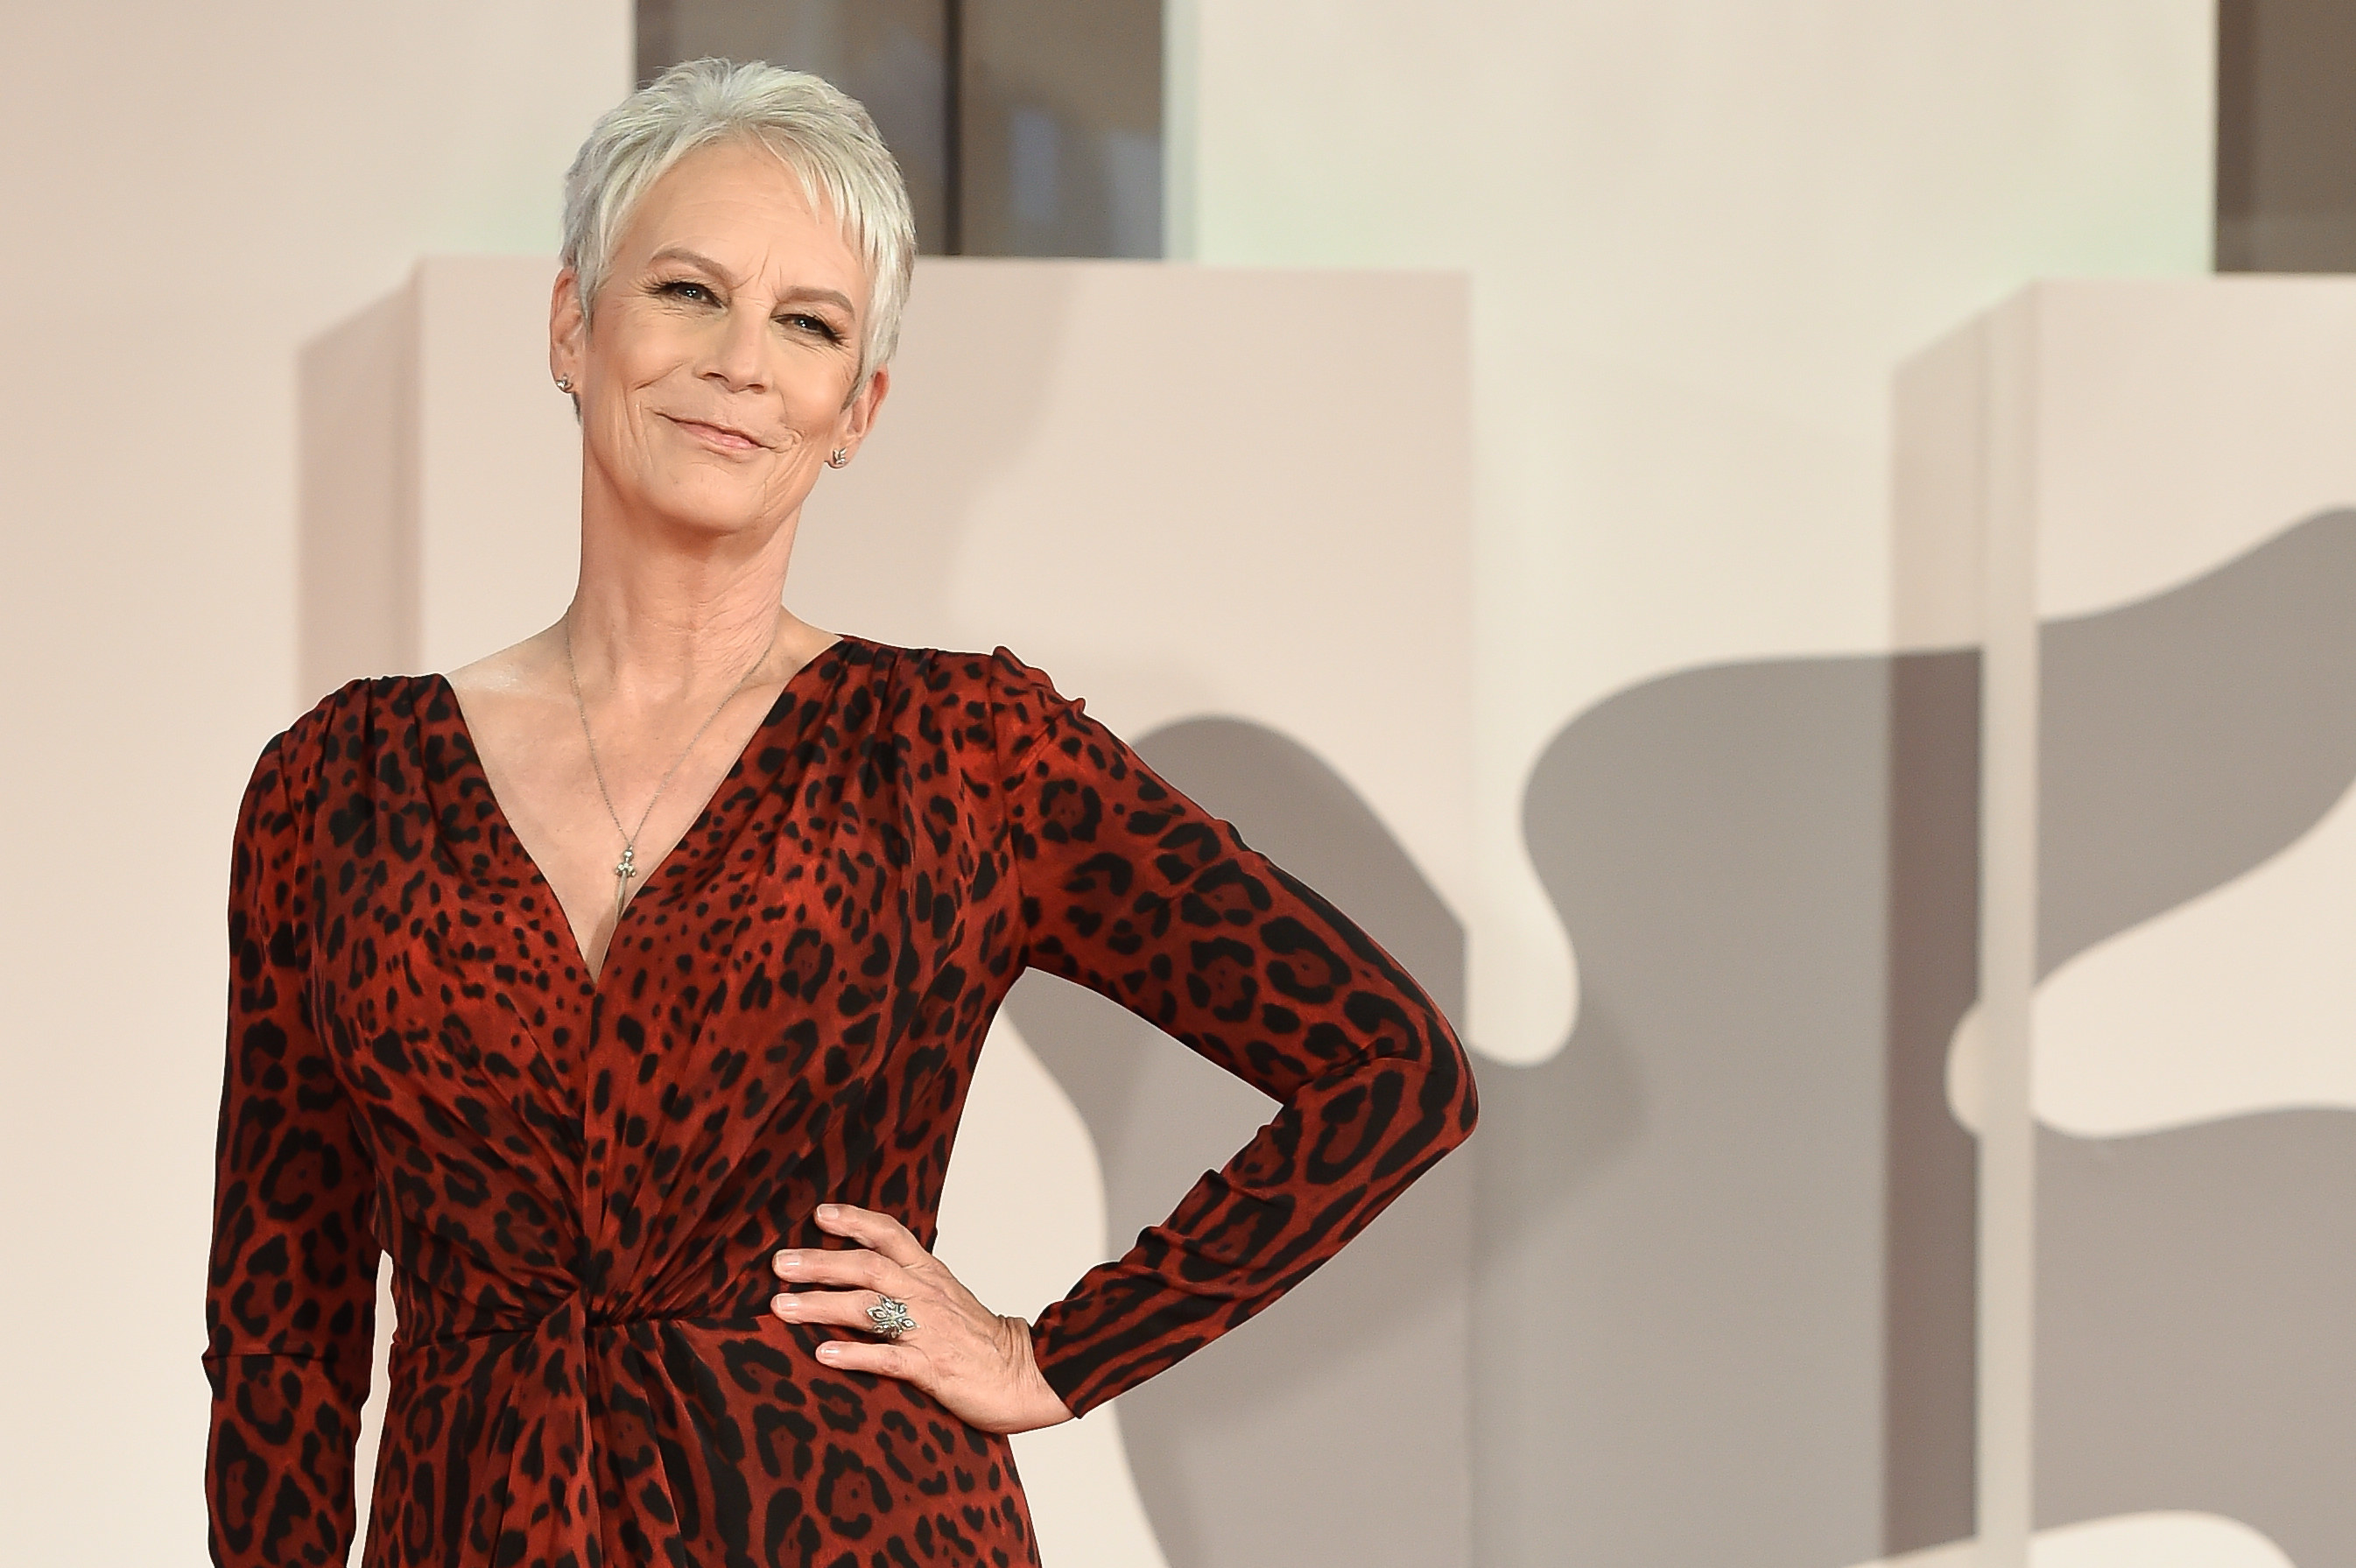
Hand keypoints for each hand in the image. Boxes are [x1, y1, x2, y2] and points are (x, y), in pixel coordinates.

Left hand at [770, 1203, 1075, 1434]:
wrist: (1027, 1373)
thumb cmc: (981, 1340)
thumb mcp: (947, 1298)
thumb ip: (910, 1284)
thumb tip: (866, 1276)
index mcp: (931, 1275)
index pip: (891, 1234)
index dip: (855, 1220)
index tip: (819, 1214)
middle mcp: (926, 1295)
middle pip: (868, 1267)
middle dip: (820, 1263)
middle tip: (780, 1263)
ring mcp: (929, 1330)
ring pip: (869, 1308)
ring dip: (822, 1305)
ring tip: (782, 1307)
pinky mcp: (932, 1368)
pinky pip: (888, 1358)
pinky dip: (854, 1355)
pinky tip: (823, 1355)